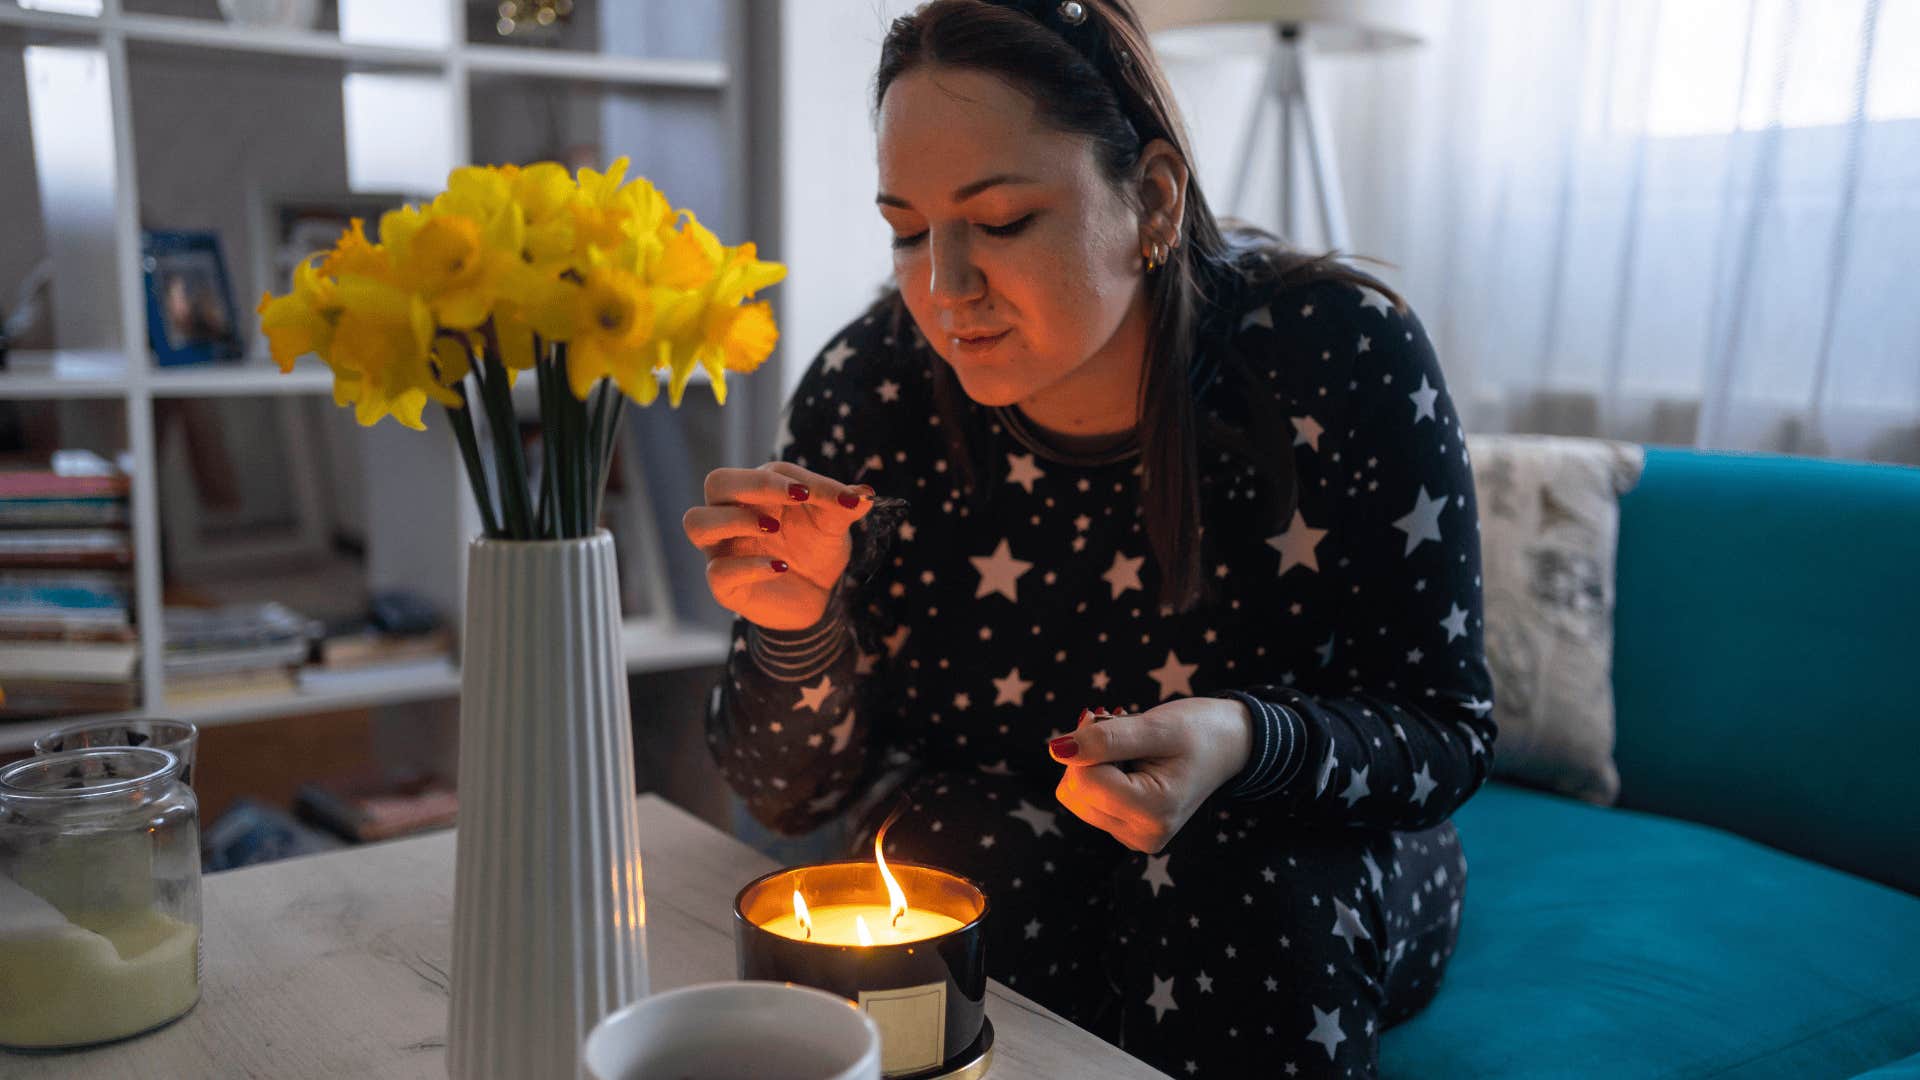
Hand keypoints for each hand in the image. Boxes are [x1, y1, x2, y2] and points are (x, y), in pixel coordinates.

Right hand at [683, 462, 873, 630]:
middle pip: (716, 482)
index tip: (826, 495)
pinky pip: (718, 571)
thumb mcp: (834, 526)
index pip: (766, 472)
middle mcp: (732, 515)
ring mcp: (723, 549)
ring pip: (697, 522)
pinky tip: (781, 567)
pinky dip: (749, 566)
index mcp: (757, 492)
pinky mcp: (724, 585)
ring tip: (773, 527)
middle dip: (752, 485)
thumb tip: (865, 494)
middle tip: (791, 498)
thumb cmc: (816, 550)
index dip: (795, 480)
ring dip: (733, 520)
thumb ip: (845, 506)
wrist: (817, 598)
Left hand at [1047, 699, 1253, 852]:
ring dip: (1091, 762)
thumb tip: (1056, 750)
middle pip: (1074, 790)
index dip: (1087, 741)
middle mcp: (1141, 835)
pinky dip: (1097, 773)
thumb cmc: (1199, 730)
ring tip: (1129, 747)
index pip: (1082, 779)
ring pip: (1074, 795)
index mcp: (1154, 812)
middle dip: (1088, 752)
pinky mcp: (1126, 830)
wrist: (1229, 745)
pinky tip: (1127, 761)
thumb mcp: (1156, 726)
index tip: (1110, 717)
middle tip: (1122, 728)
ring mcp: (1132, 836)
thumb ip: (1106, 739)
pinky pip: (1086, 800)